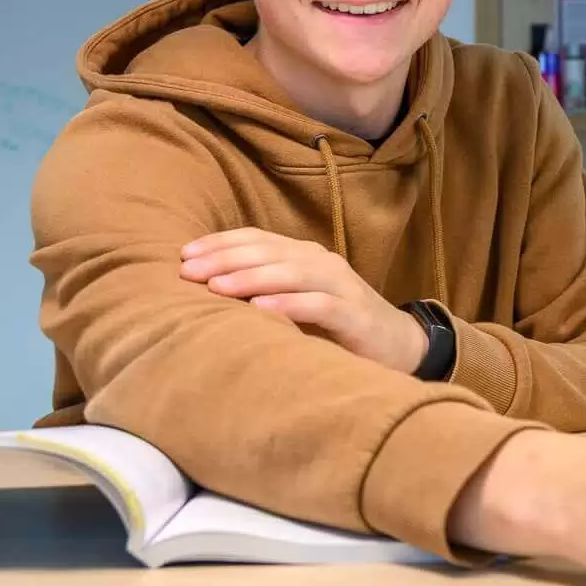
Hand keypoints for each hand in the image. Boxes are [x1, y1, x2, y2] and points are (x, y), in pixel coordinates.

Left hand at [180, 228, 426, 372]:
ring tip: (216, 287)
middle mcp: (323, 263)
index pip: (258, 239)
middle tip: (188, 270)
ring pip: (292, 272)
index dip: (221, 243)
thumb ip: (264, 292)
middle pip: (270, 251)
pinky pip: (320, 305)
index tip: (183, 255)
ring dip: (251, 278)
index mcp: (305, 256)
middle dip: (225, 258)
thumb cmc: (338, 327)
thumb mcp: (297, 302)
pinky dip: (290, 304)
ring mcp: (342, 287)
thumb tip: (206, 292)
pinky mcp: (356, 315)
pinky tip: (261, 310)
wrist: (402, 346)